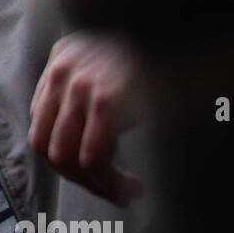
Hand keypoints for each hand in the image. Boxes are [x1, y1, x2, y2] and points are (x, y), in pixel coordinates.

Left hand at [29, 32, 143, 204]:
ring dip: (96, 185)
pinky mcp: (105, 100)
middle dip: (76, 178)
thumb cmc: (159, 59)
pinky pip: (93, 157)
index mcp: (61, 59)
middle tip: (108, 190)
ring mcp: (81, 84)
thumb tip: (72, 151)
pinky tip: (133, 187)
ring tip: (124, 193)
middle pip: (46, 144)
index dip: (64, 159)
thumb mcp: (109, 66)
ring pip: (66, 157)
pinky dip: (110, 182)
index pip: (41, 124)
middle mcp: (63, 69)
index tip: (92, 176)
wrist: (192, 39)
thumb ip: (83, 94)